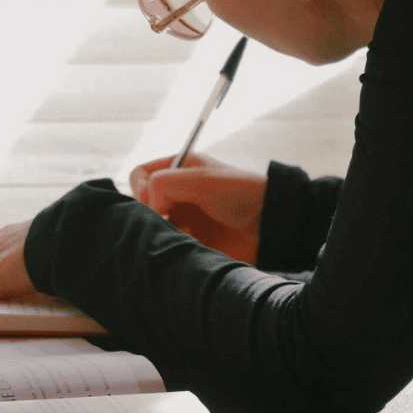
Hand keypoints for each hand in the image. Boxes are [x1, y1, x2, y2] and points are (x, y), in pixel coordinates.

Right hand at [130, 153, 266, 263]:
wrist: (271, 225)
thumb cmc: (241, 194)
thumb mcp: (200, 180)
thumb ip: (165, 184)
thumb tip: (151, 207)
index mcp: (180, 168)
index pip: (140, 174)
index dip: (141, 188)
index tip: (156, 202)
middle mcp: (180, 192)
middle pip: (145, 202)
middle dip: (153, 214)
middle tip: (169, 220)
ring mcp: (186, 216)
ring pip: (155, 226)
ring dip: (166, 231)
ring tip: (188, 234)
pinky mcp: (193, 239)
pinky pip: (170, 243)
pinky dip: (176, 244)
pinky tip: (195, 244)